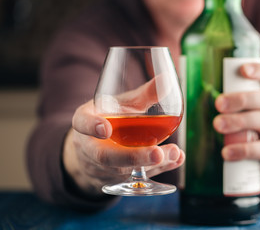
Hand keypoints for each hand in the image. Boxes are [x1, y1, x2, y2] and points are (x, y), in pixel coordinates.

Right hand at [63, 100, 184, 197]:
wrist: (94, 147)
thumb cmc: (111, 118)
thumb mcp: (121, 104)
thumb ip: (143, 94)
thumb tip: (167, 80)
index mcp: (86, 121)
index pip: (81, 123)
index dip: (91, 126)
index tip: (105, 128)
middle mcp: (90, 147)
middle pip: (106, 156)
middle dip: (133, 156)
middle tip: (157, 153)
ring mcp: (102, 167)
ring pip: (123, 171)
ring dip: (151, 165)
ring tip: (175, 154)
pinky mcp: (116, 179)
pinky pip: (137, 178)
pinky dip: (159, 170)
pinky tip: (177, 160)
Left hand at [213, 61, 259, 199]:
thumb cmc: (253, 135)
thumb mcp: (246, 117)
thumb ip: (231, 107)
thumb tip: (196, 95)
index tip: (242, 70)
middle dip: (241, 98)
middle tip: (218, 104)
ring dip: (239, 121)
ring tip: (218, 125)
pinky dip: (243, 149)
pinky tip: (226, 152)